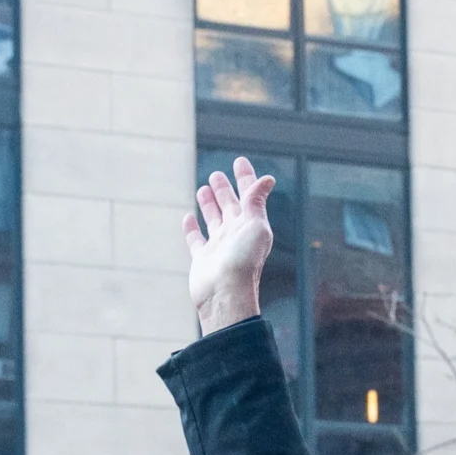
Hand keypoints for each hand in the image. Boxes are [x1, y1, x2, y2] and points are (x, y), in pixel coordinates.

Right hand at [183, 157, 275, 335]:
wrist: (225, 294)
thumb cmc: (243, 261)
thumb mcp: (255, 226)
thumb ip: (256, 201)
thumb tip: (267, 179)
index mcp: (251, 225)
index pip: (249, 195)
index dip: (245, 177)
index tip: (239, 160)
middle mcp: (236, 234)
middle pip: (230, 206)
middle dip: (225, 189)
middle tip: (217, 174)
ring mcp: (219, 246)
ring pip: (213, 219)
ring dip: (209, 204)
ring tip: (204, 189)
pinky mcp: (202, 258)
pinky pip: (196, 239)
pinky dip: (192, 228)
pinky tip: (188, 217)